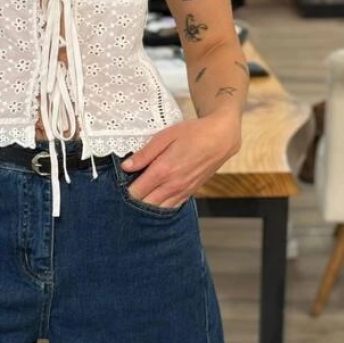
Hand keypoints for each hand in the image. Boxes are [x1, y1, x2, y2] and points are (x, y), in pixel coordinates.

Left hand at [120, 113, 241, 208]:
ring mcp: (183, 191)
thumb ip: (145, 154)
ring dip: (148, 204)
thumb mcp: (165, 136)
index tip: (122, 182)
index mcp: (163, 170)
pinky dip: (162, 206)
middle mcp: (173, 185)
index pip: (136, 191)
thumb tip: (126, 166)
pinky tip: (156, 198)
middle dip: (135, 200)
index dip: (126, 189)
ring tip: (142, 194)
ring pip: (159, 209)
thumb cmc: (193, 133)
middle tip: (129, 189)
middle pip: (145, 204)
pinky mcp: (190, 192)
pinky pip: (172, 207)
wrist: (220, 138)